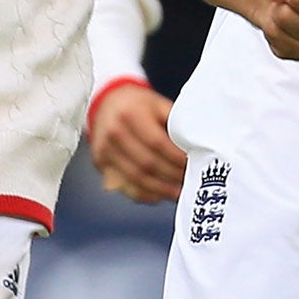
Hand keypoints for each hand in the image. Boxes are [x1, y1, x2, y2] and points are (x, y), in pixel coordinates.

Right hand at [89, 84, 185, 203]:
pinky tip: (159, 196)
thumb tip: (197, 144)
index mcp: (131, 114)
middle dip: (171, 175)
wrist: (108, 103)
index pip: (157, 142)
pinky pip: (123, 186)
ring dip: (160, 189)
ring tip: (178, 192)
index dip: (176, 158)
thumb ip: (175, 123)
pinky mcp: (101, 163)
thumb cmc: (138, 105)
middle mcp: (115, 132)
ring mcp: (105, 150)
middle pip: (147, 163)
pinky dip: (143, 194)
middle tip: (189, 181)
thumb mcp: (158, 105)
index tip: (191, 164)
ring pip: (136, 178)